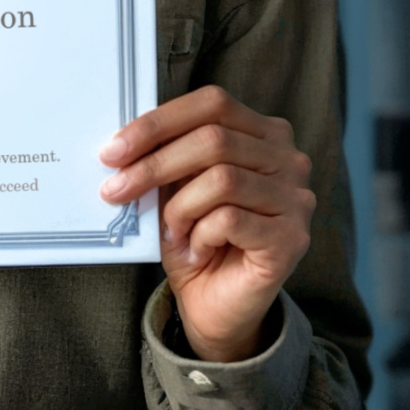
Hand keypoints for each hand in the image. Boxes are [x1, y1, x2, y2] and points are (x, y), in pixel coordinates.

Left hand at [99, 86, 313, 362]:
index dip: (160, 122)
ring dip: (180, 208)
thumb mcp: (175, 190)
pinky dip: (200, 235)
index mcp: (263, 134)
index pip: (213, 104)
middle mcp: (288, 160)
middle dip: (155, 165)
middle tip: (117, 190)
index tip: (114, 150)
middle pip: (214, 139)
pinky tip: (197, 250)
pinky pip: (230, 220)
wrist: (217, 305)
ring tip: (172, 231)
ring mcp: (295, 198)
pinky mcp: (291, 238)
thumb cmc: (196, 240)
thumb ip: (166, 158)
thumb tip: (125, 142)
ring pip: (222, 179)